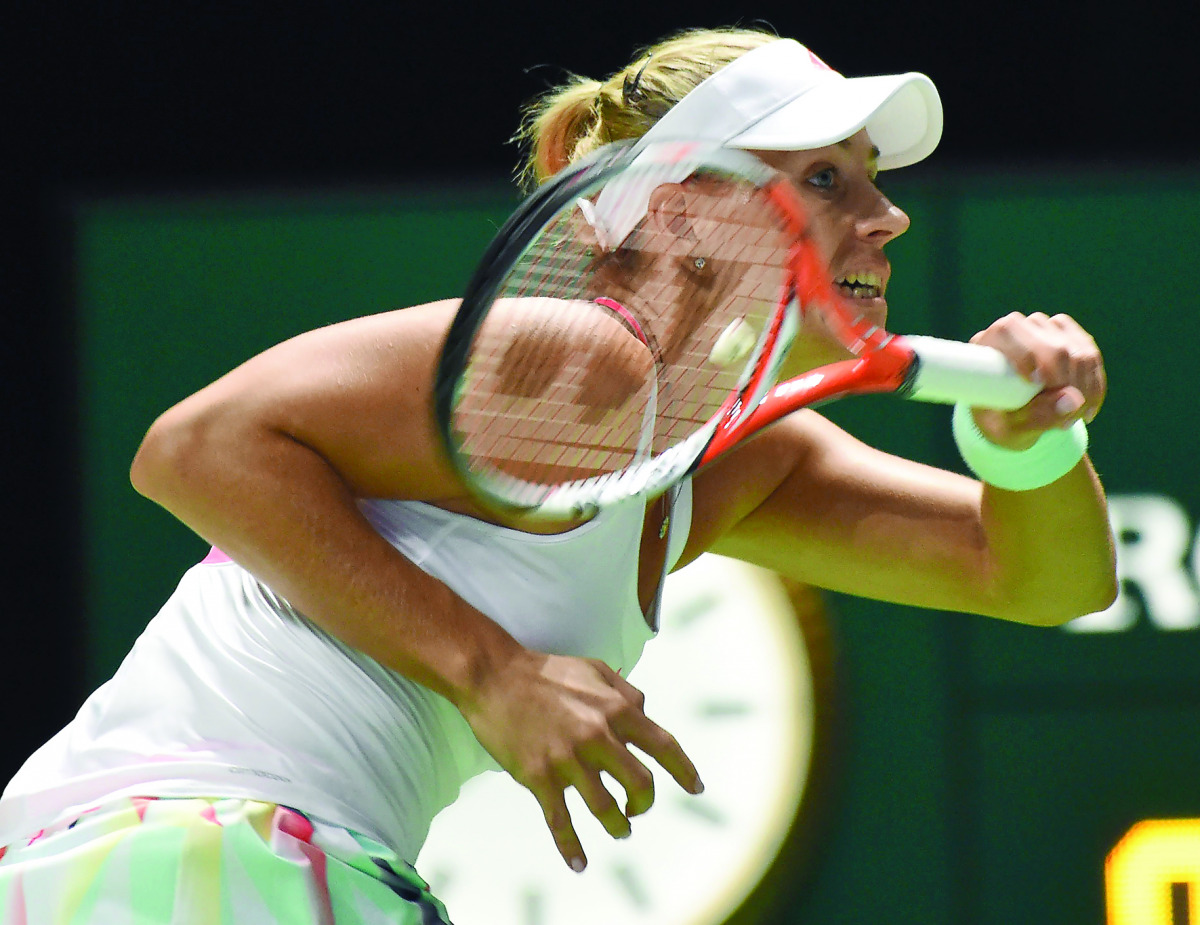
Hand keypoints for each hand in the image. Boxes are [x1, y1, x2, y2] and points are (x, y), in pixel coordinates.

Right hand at [459, 648, 702, 871]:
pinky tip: (579, 862)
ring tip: (620, 828)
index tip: (695, 787)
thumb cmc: (547, 671)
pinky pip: (560, 820)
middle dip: (644, 802)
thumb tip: (646, 713)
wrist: (495, 676)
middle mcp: (597, 736)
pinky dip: (571, 846)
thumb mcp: (595, 669)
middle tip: (639, 808)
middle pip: (640, 783)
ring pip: (605, 807)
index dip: (684, 770)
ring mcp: (568, 759)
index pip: (662, 745)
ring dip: (618, 824)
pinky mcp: (539, 776)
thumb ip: (626, 691)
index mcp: (615, 709)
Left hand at [967, 312, 1105, 449]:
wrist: (1015, 420)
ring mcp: (1045, 330)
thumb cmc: (1002, 422)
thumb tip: (1074, 400)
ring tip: (1074, 418)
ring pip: (1077, 349)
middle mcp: (1018, 330)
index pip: (1008, 331)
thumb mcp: (1011, 428)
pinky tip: (1088, 409)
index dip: (1027, 353)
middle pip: (1052, 342)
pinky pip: (1090, 355)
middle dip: (1067, 381)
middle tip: (1067, 418)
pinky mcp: (1070, 337)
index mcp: (988, 345)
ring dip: (1084, 388)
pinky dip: (1094, 385)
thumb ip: (1037, 416)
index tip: (1038, 383)